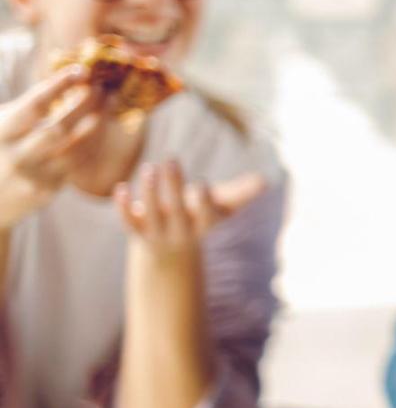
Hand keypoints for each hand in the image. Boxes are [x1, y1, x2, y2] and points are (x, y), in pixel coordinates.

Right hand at [0, 66, 107, 229]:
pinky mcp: (45, 191)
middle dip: (84, 105)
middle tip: (100, 87)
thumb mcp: (0, 125)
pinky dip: (90, 143)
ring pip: (74, 148)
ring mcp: (32, 176)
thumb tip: (66, 80)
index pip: (33, 105)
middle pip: (59, 127)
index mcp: (1, 133)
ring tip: (109, 102)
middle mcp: (15, 155)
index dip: (58, 86)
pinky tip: (100, 126)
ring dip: (96, 123)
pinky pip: (76, 164)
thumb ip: (24, 110)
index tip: (80, 70)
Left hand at [113, 162, 268, 257]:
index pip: (206, 217)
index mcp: (204, 224)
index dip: (203, 203)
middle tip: (171, 160)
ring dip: (148, 193)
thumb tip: (264, 181)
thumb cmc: (201, 216)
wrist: (171, 247)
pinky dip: (122, 208)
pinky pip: (128, 223)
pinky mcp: (137, 232)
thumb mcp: (222, 206)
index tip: (201, 184)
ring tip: (149, 168)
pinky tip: (120, 189)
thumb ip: (242, 193)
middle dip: (173, 188)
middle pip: (177, 213)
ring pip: (151, 216)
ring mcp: (158, 234)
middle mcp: (181, 232)